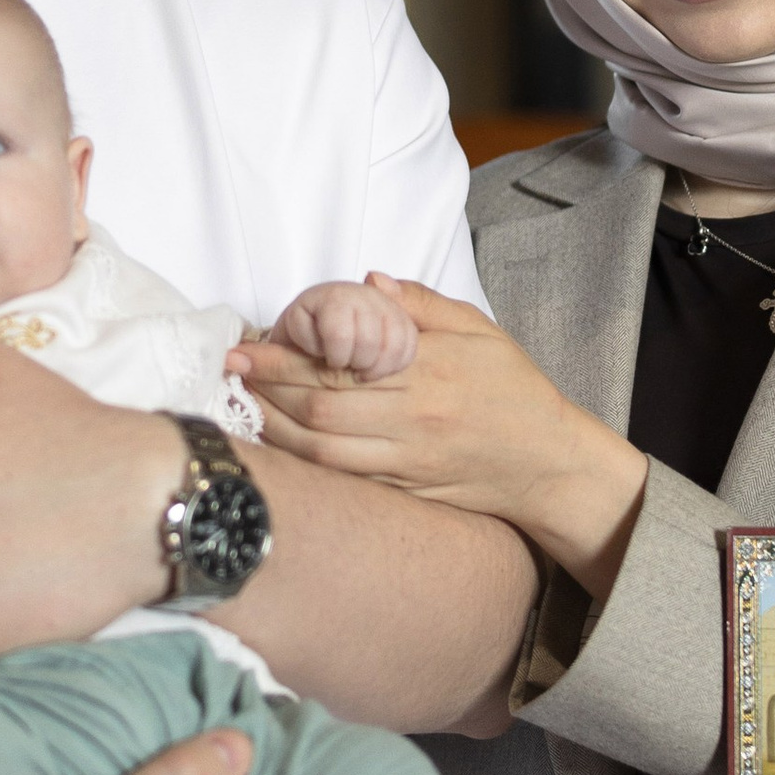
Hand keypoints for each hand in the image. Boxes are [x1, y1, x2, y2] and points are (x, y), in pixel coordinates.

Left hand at [230, 281, 649, 595]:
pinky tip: (278, 444)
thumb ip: (422, 304)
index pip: (339, 364)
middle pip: (318, 410)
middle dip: (264, 392)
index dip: (284, 358)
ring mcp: (404, 461)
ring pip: (321, 451)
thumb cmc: (513, 388)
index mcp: (427, 371)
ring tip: (239, 407)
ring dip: (273, 430)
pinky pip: (342, 478)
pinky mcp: (403, 491)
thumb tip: (368, 282)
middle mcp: (411, 419)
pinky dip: (302, 462)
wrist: (546, 463)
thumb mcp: (479, 329)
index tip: (246, 346)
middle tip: (227, 373)